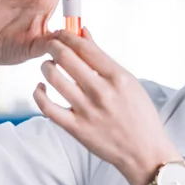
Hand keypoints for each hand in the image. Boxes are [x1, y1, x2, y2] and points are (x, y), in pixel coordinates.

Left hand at [33, 28, 181, 184]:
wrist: (145, 152)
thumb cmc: (140, 116)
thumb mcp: (130, 83)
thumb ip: (105, 60)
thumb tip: (85, 35)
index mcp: (119, 78)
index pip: (86, 48)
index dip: (69, 35)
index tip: (62, 32)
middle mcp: (102, 92)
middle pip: (66, 58)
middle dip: (53, 45)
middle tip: (51, 44)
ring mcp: (88, 111)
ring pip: (53, 78)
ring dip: (46, 66)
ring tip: (49, 65)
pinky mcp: (76, 128)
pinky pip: (47, 106)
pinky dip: (39, 93)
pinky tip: (41, 88)